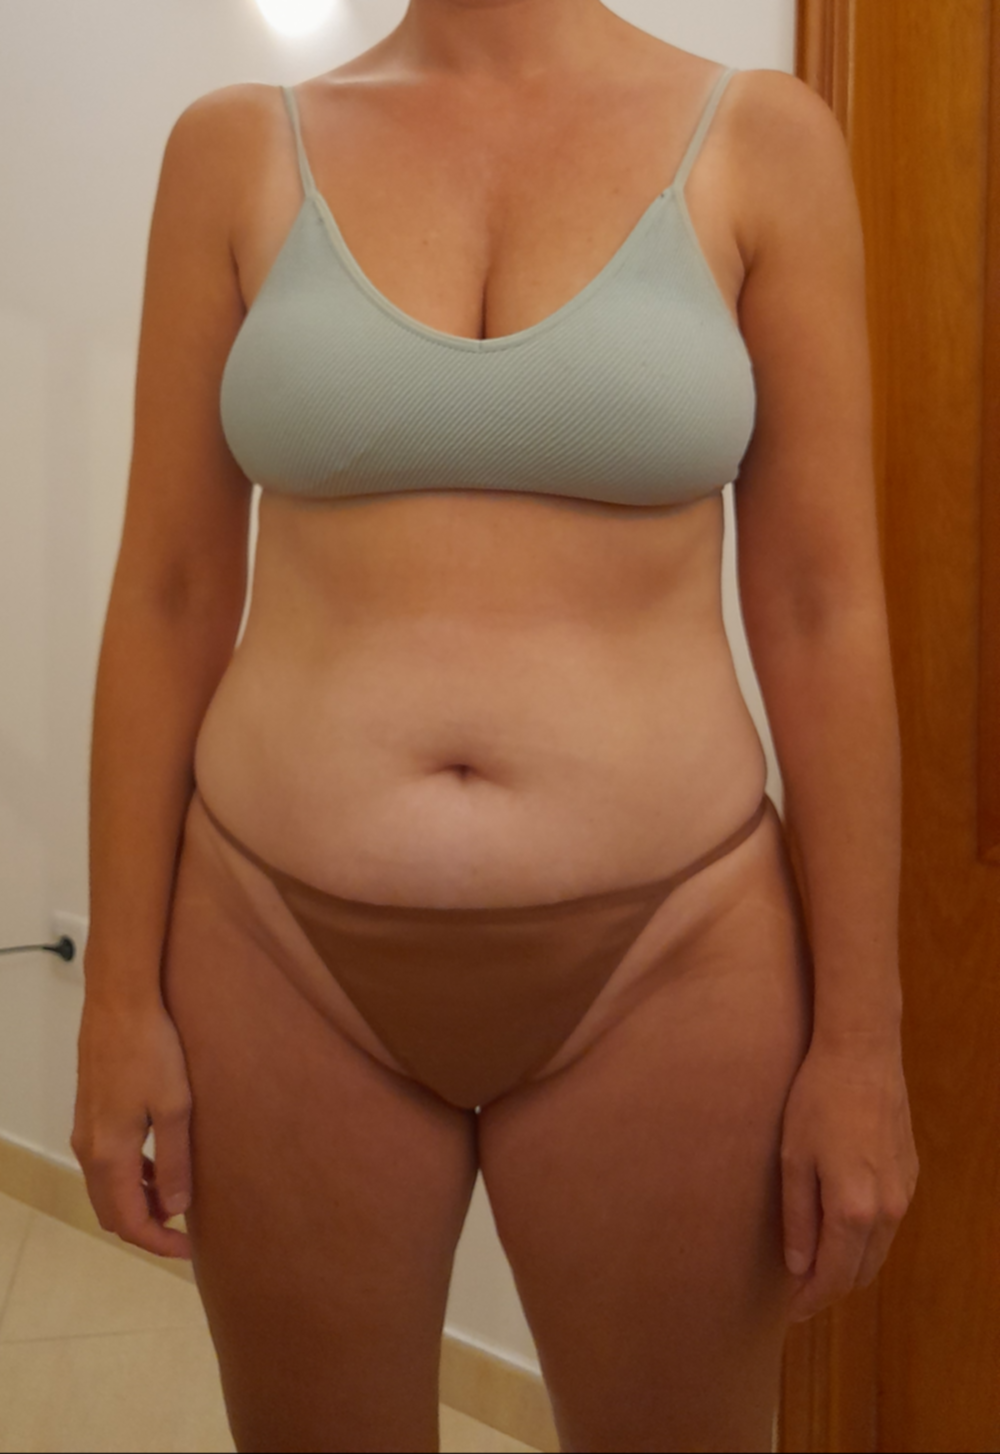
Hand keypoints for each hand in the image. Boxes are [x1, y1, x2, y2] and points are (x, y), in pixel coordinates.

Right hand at [71, 993, 192, 1259]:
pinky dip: (129, 1177)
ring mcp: (85, 1130)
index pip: (128, 1221)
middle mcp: (89, 1148)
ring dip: (138, 1202)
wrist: (120, 1001)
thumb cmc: (153, 1049)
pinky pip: (105, 1163)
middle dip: (146, 1228)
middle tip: (185, 1232)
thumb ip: (175, 1161)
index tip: (189, 1251)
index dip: (157, 1243)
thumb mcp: (176, 1107)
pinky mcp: (90, 1113)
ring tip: (177, 1200)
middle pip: (111, 1211)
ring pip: (106, 1188)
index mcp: (109, 1154)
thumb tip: (176, 1209)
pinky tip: (159, 1165)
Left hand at [780, 1035, 918, 1321]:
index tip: (790, 1313)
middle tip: (798, 1293)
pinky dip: (866, 1240)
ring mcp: (904, 1193)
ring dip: (850, 1266)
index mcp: (853, 1210)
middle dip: (830, 1289)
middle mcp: (887, 1210)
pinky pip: (889, 1225)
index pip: (833, 1277)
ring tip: (816, 1266)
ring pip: (878, 1252)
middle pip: (860, 1273)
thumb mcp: (793, 1159)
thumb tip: (798, 1268)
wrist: (862, 1054)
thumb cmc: (816, 1100)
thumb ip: (796, 1219)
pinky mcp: (910, 1176)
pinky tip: (842, 1229)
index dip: (810, 1300)